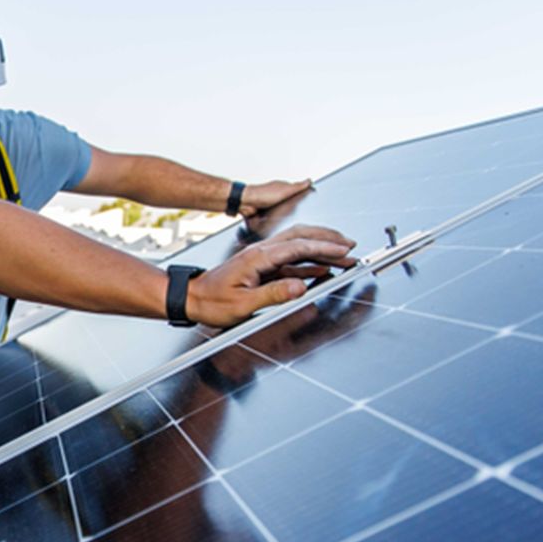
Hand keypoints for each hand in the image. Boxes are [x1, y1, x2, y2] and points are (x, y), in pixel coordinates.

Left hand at [188, 224, 355, 326]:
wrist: (191, 298)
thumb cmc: (211, 302)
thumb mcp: (242, 304)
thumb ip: (273, 295)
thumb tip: (301, 288)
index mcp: (258, 257)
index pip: (298, 247)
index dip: (324, 248)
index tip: (344, 250)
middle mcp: (261, 252)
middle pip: (301, 237)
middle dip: (328, 240)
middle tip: (351, 247)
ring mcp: (262, 258)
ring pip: (298, 247)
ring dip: (321, 250)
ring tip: (344, 256)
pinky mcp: (262, 268)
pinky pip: (291, 262)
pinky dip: (309, 264)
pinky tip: (322, 270)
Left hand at [239, 179, 311, 215]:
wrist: (245, 203)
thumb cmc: (262, 195)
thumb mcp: (284, 190)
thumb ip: (297, 187)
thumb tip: (310, 181)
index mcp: (282, 187)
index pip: (296, 189)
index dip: (303, 193)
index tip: (311, 196)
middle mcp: (276, 194)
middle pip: (290, 200)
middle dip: (295, 205)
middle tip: (303, 211)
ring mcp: (270, 203)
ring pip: (282, 208)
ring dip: (286, 212)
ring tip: (293, 218)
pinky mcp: (265, 211)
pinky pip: (274, 216)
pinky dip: (277, 217)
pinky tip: (280, 220)